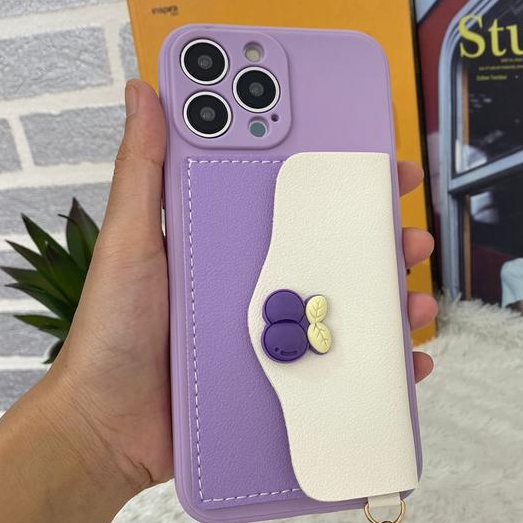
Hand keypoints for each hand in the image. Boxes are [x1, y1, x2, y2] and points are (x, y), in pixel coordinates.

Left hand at [37, 80, 436, 497]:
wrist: (108, 428)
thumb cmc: (113, 334)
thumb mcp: (130, 243)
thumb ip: (144, 171)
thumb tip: (147, 93)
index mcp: (231, 251)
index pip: (296, 209)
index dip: (338, 187)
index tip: (377, 166)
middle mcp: (258, 291)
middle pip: (332, 261)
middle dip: (380, 246)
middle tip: (410, 237)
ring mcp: (273, 340)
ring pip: (346, 316)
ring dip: (389, 307)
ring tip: (413, 306)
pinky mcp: (280, 385)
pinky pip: (340, 372)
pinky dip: (376, 370)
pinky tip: (403, 366)